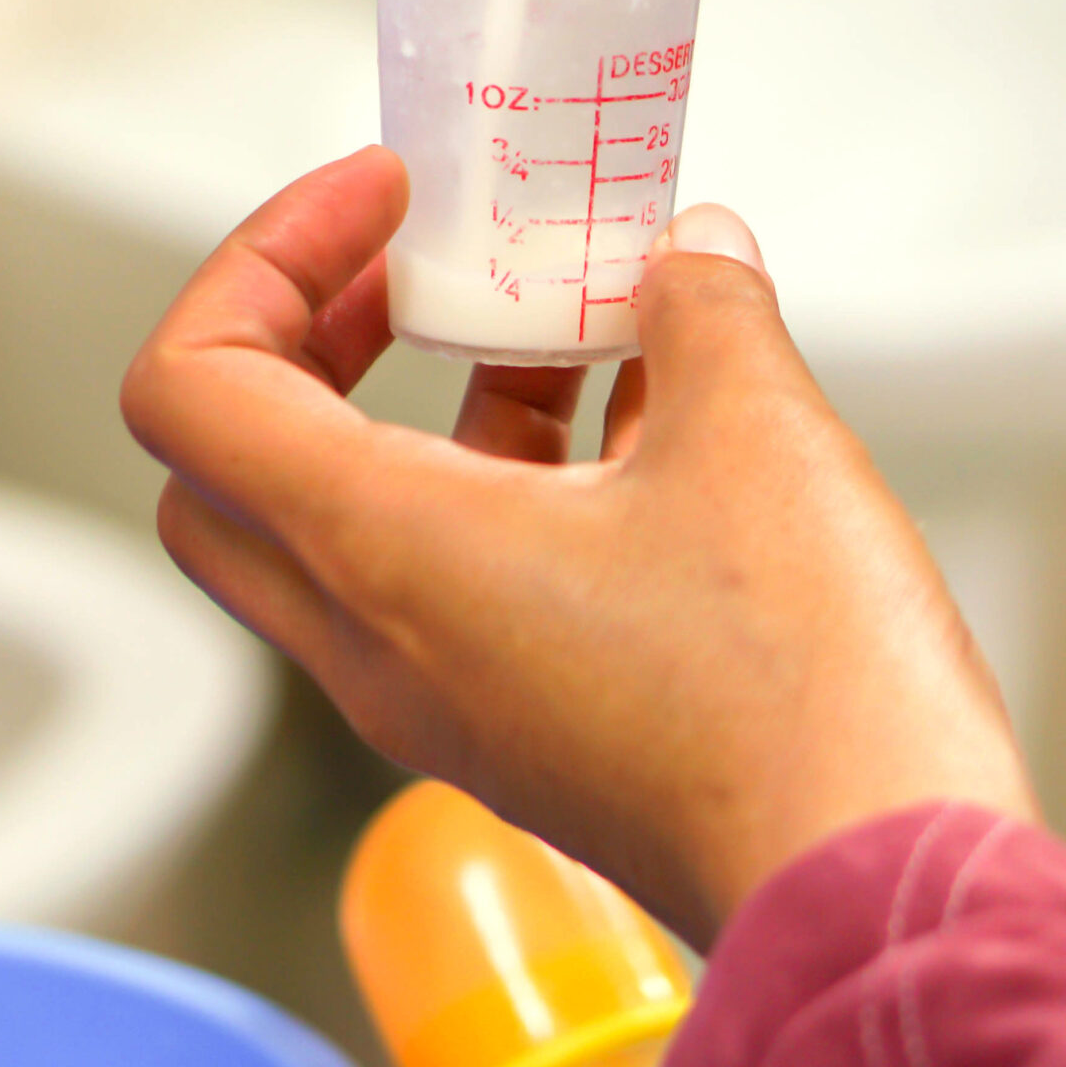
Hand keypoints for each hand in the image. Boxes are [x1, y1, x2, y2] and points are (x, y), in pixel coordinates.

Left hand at [119, 148, 1035, 946]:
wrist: (872, 871)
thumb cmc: (794, 680)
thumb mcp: (754, 428)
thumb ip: (703, 304)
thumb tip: (690, 249)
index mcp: (387, 555)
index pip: (193, 392)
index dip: (265, 257)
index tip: (389, 195)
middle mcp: (383, 643)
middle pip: (237, 467)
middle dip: (312, 333)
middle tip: (422, 257)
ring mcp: (453, 697)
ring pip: (360, 522)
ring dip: (436, 396)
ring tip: (570, 311)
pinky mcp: (532, 724)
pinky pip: (465, 574)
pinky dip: (519, 471)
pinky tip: (653, 409)